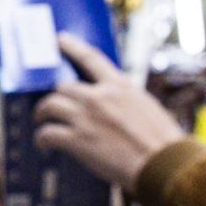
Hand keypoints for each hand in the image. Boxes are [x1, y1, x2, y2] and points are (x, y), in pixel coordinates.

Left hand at [34, 34, 187, 196]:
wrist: (164, 166)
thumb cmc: (163, 142)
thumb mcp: (147, 108)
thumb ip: (125, 102)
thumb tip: (113, 106)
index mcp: (120, 86)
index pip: (90, 58)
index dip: (72, 46)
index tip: (60, 39)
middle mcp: (99, 97)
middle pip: (63, 86)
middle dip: (57, 95)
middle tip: (52, 104)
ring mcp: (85, 117)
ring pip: (49, 105)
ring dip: (43, 112)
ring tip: (42, 119)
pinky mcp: (77, 140)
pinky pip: (48, 133)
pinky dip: (42, 138)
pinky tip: (43, 144)